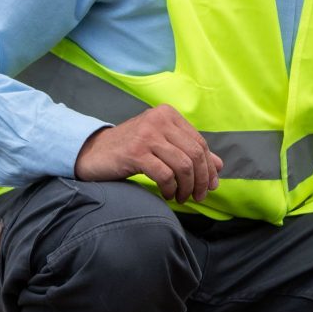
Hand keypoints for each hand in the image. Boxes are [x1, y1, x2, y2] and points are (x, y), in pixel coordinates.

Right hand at [75, 105, 222, 201]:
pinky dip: (170, 189)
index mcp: (168, 114)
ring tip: (181, 197)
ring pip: (183, 165)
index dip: (209, 168)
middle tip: (198, 196)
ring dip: (187, 187)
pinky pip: (165, 175)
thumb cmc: (130, 150)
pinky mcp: (135, 152)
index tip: (210, 186)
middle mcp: (159, 120)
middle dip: (201, 180)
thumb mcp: (162, 145)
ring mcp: (147, 135)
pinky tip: (167, 194)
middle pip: (195, 154)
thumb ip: (189, 152)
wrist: (92, 152)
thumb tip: (220, 166)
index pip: (200, 143)